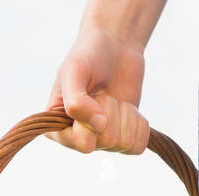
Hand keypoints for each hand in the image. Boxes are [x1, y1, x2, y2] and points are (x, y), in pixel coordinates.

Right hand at [46, 25, 150, 154]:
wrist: (115, 46)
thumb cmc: (88, 56)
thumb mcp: (73, 72)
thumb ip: (77, 102)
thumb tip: (100, 126)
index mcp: (58, 128)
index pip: (82, 144)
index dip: (92, 120)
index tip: (90, 97)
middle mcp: (80, 138)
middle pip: (108, 141)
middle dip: (110, 110)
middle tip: (102, 93)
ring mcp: (103, 140)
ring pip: (126, 143)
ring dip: (125, 114)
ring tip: (113, 98)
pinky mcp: (125, 137)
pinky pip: (138, 146)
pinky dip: (139, 123)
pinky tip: (128, 109)